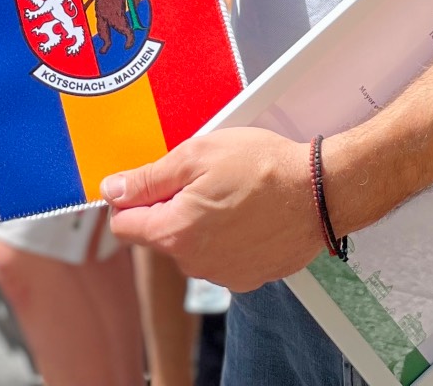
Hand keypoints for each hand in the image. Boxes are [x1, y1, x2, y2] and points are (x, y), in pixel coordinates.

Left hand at [102, 128, 322, 291]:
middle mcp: (194, 264)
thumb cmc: (262, 168)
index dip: (133, 198)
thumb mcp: (196, 155)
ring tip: (231, 192)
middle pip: (159, 234)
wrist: (321, 192)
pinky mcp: (248, 277)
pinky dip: (227, 236)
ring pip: (191, 245)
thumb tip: (111, 190)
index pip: (123, 225)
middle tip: (201, 177)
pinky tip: (248, 212)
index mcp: (174, 233)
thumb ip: (148, 178)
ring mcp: (222, 275)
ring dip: (199, 221)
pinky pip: (221, 255)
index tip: (154, 179)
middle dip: (170, 206)